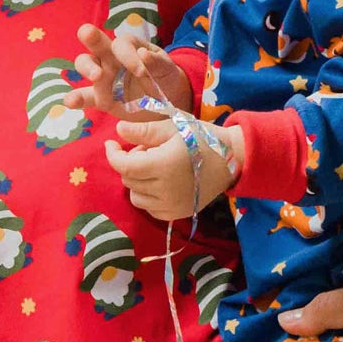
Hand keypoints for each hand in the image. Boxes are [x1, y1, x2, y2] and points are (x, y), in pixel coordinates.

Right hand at [68, 23, 191, 118]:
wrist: (167, 103)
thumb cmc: (165, 78)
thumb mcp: (167, 69)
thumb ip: (157, 62)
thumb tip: (143, 53)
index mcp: (129, 46)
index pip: (122, 43)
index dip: (128, 55)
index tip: (141, 72)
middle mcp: (112, 57)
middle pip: (97, 44)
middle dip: (92, 38)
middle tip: (89, 36)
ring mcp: (104, 77)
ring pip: (86, 66)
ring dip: (87, 68)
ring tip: (96, 77)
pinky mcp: (100, 98)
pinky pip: (85, 97)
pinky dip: (75, 99)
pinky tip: (69, 102)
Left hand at [104, 116, 241, 220]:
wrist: (232, 159)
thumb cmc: (202, 137)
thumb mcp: (173, 128)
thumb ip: (143, 131)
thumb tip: (118, 131)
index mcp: (163, 165)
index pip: (124, 166)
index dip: (112, 154)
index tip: (110, 143)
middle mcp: (165, 190)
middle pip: (128, 180)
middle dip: (130, 163)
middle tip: (147, 149)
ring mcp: (172, 205)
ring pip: (136, 196)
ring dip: (137, 181)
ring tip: (155, 166)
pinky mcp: (178, 214)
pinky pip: (149, 208)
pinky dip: (148, 195)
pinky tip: (160, 182)